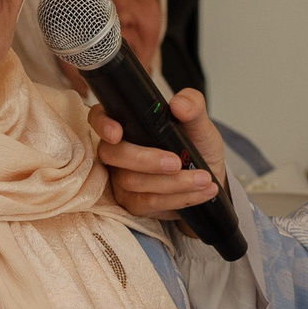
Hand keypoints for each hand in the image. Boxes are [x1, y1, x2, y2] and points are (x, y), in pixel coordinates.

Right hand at [89, 87, 227, 223]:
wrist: (208, 177)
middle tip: (176, 162)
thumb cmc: (196, 147)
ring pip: (136, 182)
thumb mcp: (199, 124)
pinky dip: (180, 197)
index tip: (117, 133)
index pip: (99, 118)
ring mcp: (122, 180)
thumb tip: (180, 105)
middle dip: (146, 160)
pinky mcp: (134, 203)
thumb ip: (193, 107)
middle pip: (114, 155)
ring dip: (174, 182)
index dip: (103, 124)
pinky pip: (151, 202)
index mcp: (128, 125)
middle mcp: (119, 153)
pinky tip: (202, 192)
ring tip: (203, 178)